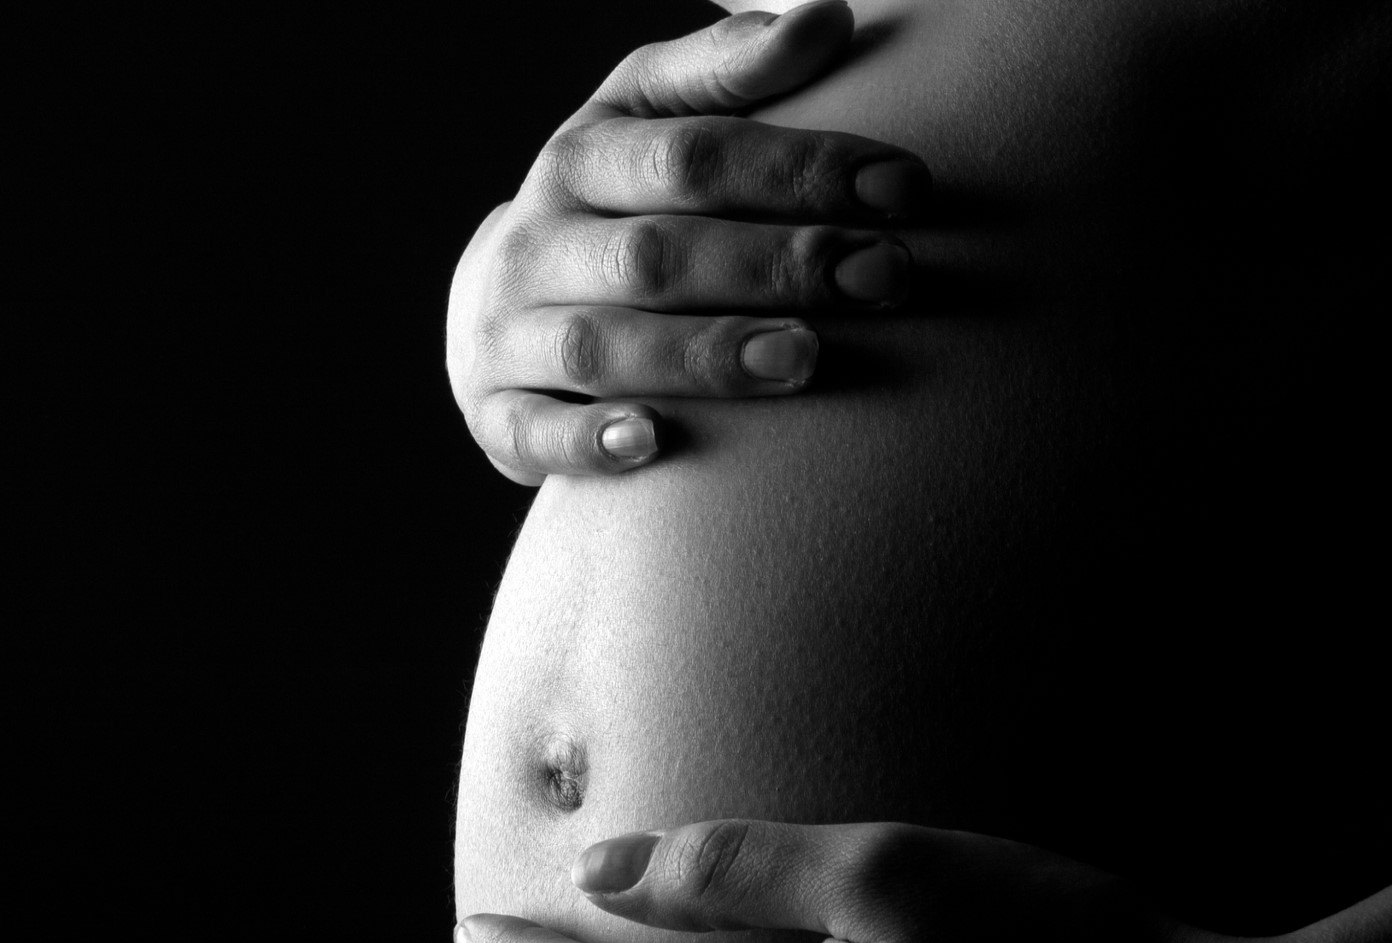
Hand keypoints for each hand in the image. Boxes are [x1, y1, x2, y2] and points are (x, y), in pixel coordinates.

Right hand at [446, 0, 929, 484]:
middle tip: (884, 277)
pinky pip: (533, 433)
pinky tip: (654, 442)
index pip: (690, 156)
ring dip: (703, 355)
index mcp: (580, 159)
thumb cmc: (612, 210)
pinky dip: (589, 440)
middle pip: (655, 254)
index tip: (905, 187)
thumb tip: (827, 18)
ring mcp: (508, 334)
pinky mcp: (497, 415)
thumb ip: (731, 74)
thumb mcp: (648, 121)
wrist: (495, 313)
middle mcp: (536, 245)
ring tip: (803, 359)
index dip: (798, 168)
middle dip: (774, 265)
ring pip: (601, 346)